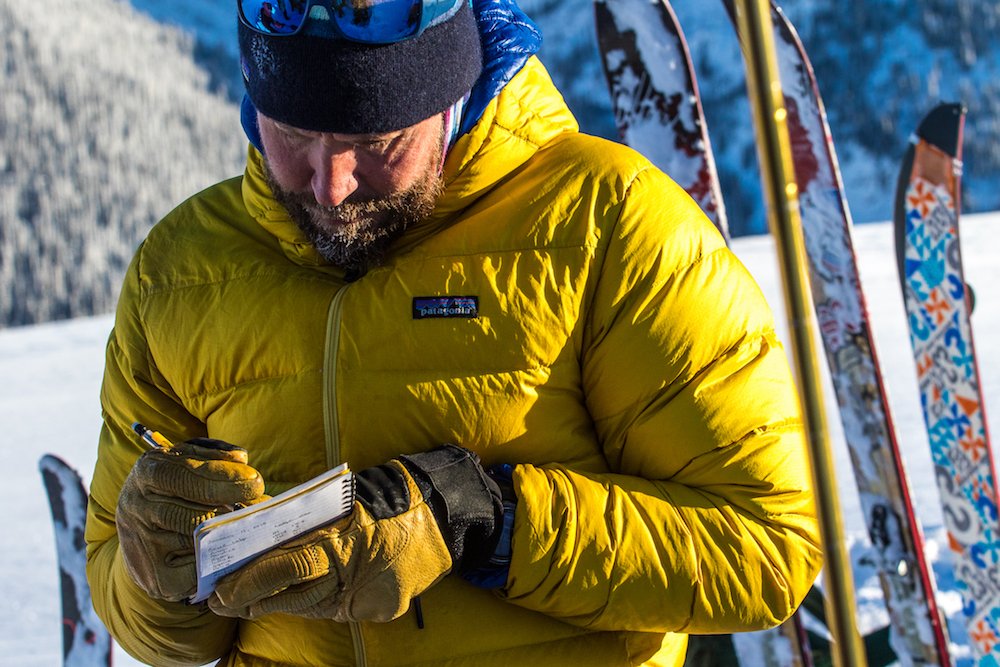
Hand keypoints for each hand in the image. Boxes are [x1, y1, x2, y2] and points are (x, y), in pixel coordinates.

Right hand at [116, 438, 265, 601]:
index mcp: (147, 472)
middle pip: (190, 514)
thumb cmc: (177, 487)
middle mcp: (136, 508)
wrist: (144, 532)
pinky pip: (197, 572)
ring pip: (195, 543)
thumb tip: (240, 459)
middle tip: (262, 508)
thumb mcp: (189, 460)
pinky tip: (235, 551)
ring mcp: (143, 546)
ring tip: (254, 527)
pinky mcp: (157, 579)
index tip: (255, 481)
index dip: (221, 478)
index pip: (181, 475)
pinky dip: (220, 562)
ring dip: (231, 536)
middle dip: (233, 511)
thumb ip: (213, 455)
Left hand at [208, 444, 503, 621]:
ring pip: (311, 608)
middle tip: (221, 602)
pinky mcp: (382, 609)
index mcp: (345, 541)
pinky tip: (291, 601)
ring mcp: (371, 597)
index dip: (250, 582)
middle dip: (254, 600)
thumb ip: (308, 522)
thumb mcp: (345, 501)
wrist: (445, 513)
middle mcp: (356, 574)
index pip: (287, 567)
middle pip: (294, 597)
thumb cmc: (391, 496)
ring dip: (277, 604)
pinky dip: (313, 605)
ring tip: (247, 603)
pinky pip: (336, 610)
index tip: (220, 590)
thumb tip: (263, 535)